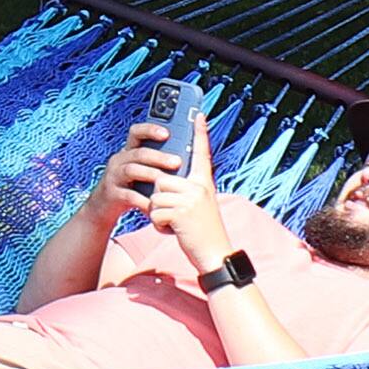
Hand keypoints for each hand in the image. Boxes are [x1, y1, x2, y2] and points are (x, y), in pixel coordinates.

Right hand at [95, 122, 172, 219]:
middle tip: (178, 162)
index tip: (167, 133)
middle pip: (138, 152)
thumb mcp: (141, 171)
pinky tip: (156, 204)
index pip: (136, 132)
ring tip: (166, 182)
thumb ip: (157, 163)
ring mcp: (114, 176)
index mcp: (128, 151)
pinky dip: (143, 200)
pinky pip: (128, 195)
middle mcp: (119, 160)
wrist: (103, 208)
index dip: (150, 130)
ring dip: (151, 174)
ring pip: (132, 170)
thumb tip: (185, 157)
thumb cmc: (130, 187)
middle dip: (158, 156)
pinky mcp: (112, 194)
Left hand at [141, 112, 231, 271]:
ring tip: (175, 223)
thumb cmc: (202, 231)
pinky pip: (154, 212)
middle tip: (174, 215)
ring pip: (155, 196)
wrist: (214, 254)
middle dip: (159, 198)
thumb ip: (188, 189)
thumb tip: (165, 180)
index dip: (199, 133)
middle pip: (162, 179)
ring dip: (158, 213)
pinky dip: (158, 225)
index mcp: (204, 183)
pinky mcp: (180, 212)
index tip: (198, 114)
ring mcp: (190, 199)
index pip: (202, 153)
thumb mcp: (200, 205)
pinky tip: (174, 231)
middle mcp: (199, 187)